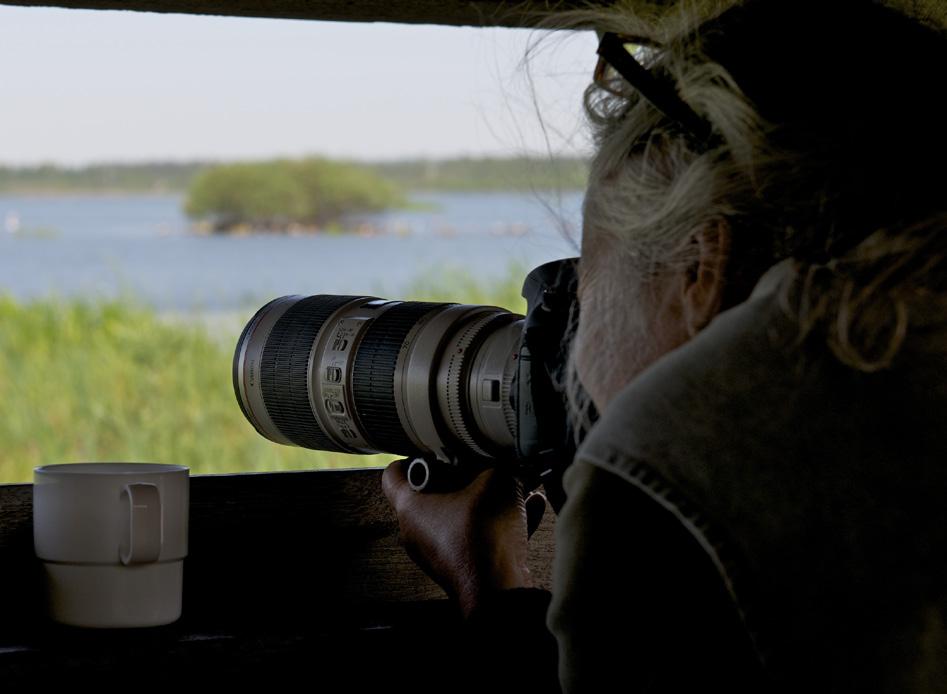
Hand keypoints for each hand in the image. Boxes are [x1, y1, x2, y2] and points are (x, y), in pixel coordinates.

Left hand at [382, 460, 546, 617]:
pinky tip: (531, 507)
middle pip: (433, 492)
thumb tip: (504, 455)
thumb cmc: (484, 538)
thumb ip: (497, 462)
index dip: (415, 454)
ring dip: (488, 499)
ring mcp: (438, 552)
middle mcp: (417, 532)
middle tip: (486, 465)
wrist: (499, 591)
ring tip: (517, 486)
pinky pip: (478, 535)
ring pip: (460, 514)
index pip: (394, 474)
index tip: (438, 449)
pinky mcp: (461, 566)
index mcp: (410, 508)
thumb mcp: (495, 481)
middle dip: (464, 476)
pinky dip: (500, 521)